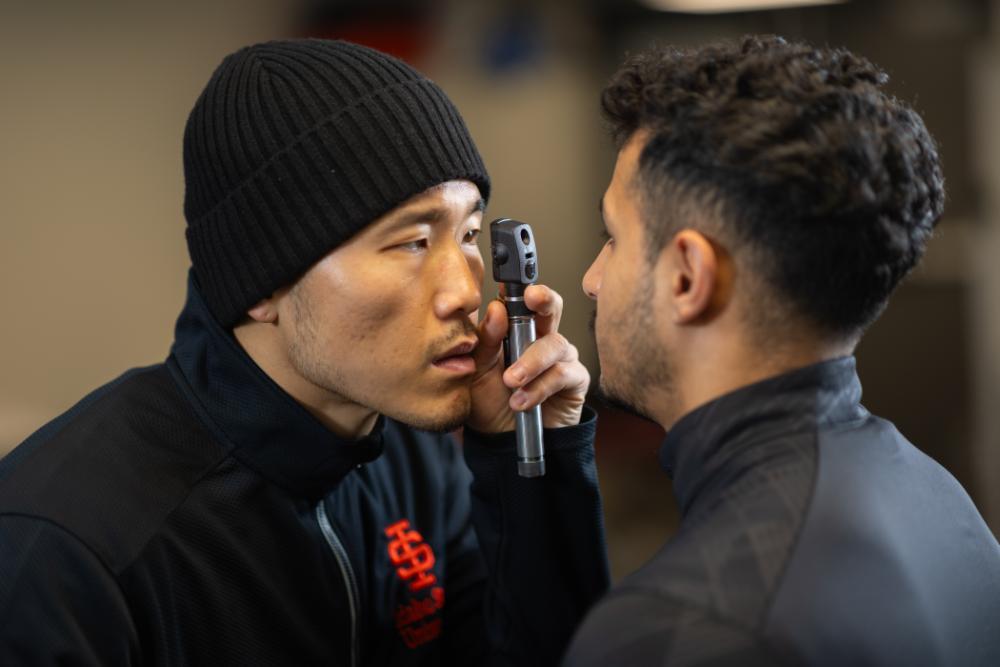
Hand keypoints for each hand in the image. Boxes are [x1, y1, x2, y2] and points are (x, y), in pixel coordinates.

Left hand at [466, 284, 589, 432]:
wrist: (503, 441)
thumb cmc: (490, 402)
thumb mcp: (476, 371)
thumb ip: (484, 341)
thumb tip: (496, 309)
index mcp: (515, 330)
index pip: (520, 302)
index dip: (521, 291)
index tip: (515, 286)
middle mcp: (541, 338)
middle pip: (550, 307)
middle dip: (544, 299)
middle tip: (532, 297)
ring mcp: (560, 358)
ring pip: (555, 343)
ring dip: (531, 362)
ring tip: (511, 382)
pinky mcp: (575, 380)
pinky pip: (563, 373)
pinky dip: (540, 387)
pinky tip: (522, 401)